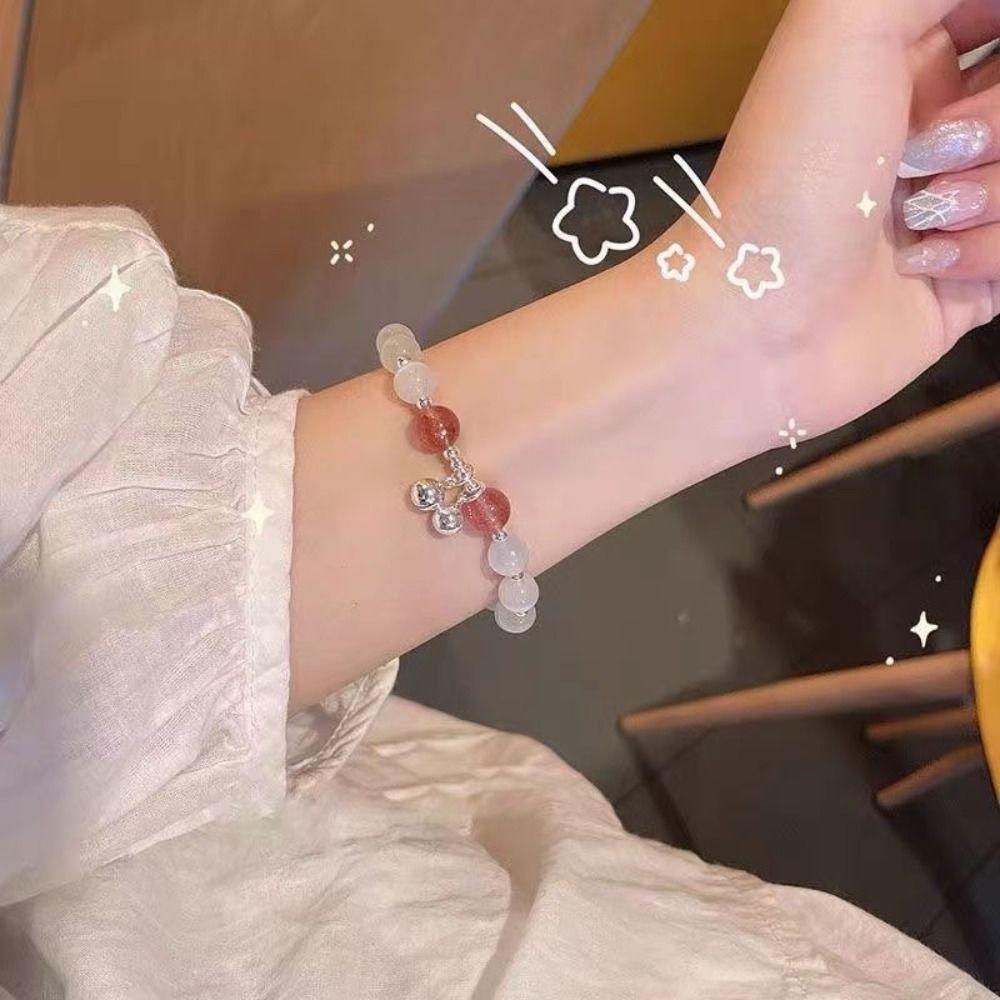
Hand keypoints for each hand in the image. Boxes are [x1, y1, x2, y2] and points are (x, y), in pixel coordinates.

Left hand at [645, 0, 999, 442]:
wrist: (758, 323)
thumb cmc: (791, 174)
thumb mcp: (844, 25)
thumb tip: (986, 3)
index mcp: (906, 56)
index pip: (994, 18)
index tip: (984, 57)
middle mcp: (938, 126)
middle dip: (998, 119)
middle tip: (929, 151)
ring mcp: (958, 203)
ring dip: (994, 190)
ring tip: (917, 217)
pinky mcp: (973, 277)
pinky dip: (989, 252)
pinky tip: (924, 266)